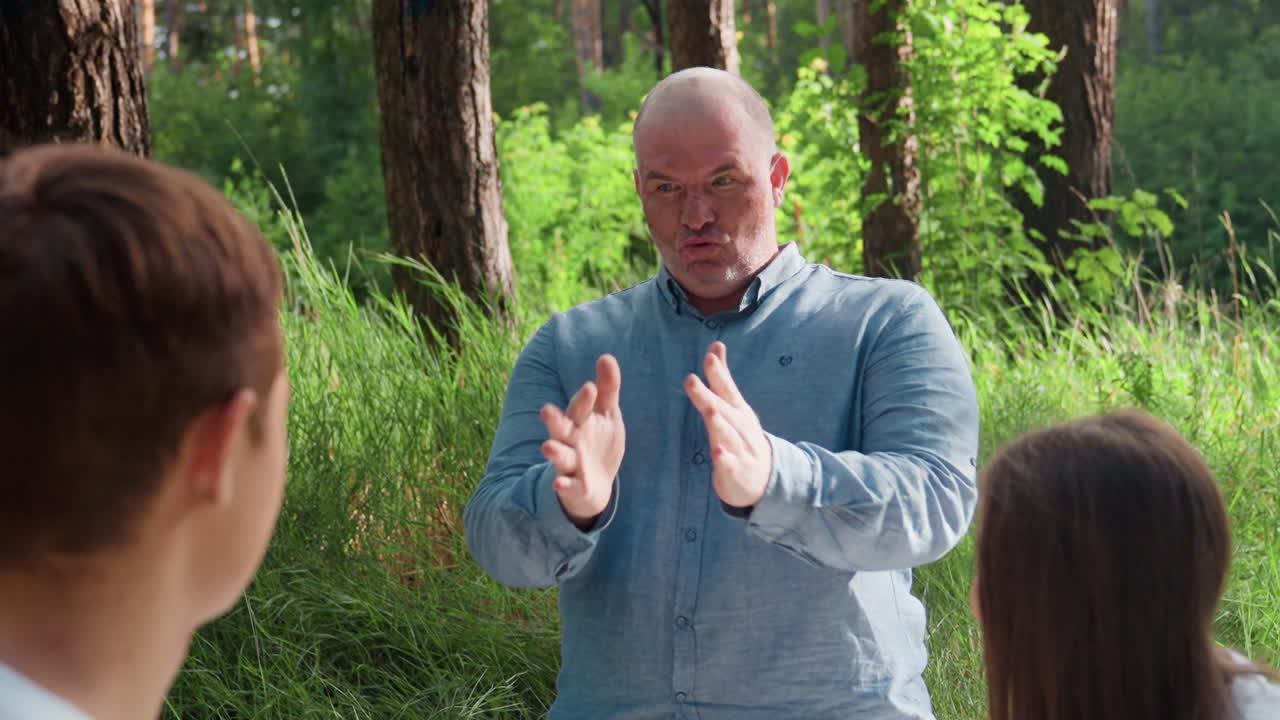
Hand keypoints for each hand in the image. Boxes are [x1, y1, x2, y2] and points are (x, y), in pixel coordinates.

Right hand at [541, 355, 624, 529]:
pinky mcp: (573, 486)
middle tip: (546, 411)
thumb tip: (606, 356)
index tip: (590, 388)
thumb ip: (607, 388)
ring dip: (553, 452)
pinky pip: (566, 485)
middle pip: (559, 428)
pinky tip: (559, 483)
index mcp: (578, 421)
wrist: (594, 484)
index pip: (579, 408)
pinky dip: (563, 485)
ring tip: (547, 447)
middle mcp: (570, 440)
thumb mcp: (607, 415)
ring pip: (559, 456)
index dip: (584, 399)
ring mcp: (570, 464)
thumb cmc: (598, 442)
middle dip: (554, 420)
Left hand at [684, 342, 771, 507]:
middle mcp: (740, 427)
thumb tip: (716, 345)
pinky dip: (724, 458)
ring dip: (718, 422)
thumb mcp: (734, 406)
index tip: (710, 355)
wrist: (765, 478)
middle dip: (707, 395)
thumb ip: (722, 377)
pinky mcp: (736, 471)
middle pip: (722, 409)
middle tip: (690, 379)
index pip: (727, 389)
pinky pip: (729, 464)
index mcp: (737, 410)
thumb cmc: (742, 436)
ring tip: (709, 410)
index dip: (718, 373)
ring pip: (727, 434)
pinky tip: (717, 451)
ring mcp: (740, 449)